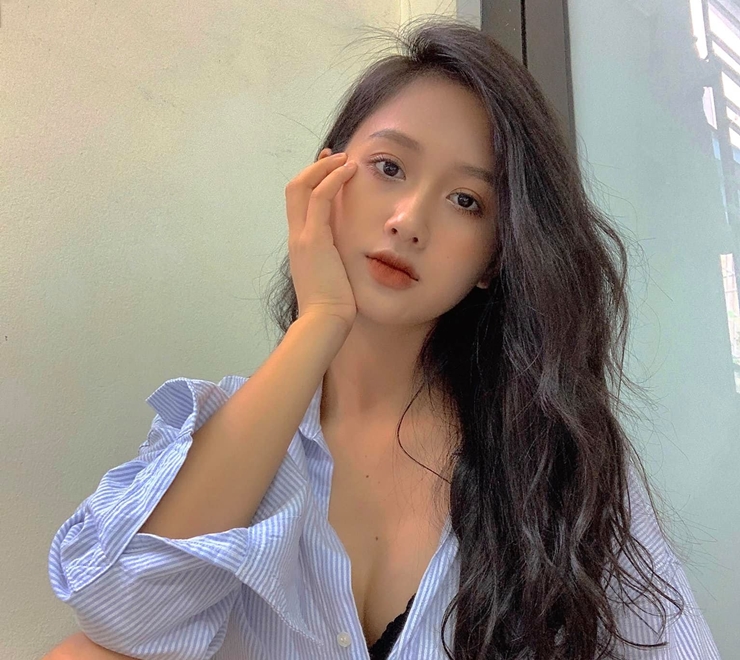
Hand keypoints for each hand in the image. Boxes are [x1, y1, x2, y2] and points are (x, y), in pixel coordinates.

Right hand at [284, 148, 357, 330]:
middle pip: (294, 189)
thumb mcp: (334, 276)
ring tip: (347, 159)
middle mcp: (297, 237)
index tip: (331, 168)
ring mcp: (302, 236)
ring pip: (302, 186)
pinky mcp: (314, 239)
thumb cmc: (332, 306)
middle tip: (336, 156)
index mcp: (301, 245)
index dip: (313, 181)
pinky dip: (333, 179)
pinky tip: (350, 170)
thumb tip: (349, 255)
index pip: (300, 204)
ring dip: (325, 167)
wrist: (324, 321)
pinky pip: (320, 198)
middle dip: (315, 167)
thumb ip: (336, 260)